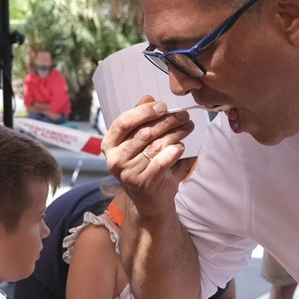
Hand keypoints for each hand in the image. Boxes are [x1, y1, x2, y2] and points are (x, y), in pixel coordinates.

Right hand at [103, 96, 195, 216]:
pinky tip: (182, 146)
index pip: (124, 122)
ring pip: (156, 146)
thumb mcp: (139, 141)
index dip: (144, 112)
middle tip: (183, 115)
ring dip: (176, 133)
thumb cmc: (144, 165)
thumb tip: (148, 98)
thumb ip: (142, 119)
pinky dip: (174, 152)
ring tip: (188, 127)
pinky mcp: (144, 183)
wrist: (150, 200)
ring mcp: (129, 173)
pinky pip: (162, 162)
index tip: (163, 106)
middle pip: (144, 133)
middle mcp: (115, 159)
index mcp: (110, 144)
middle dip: (167, 121)